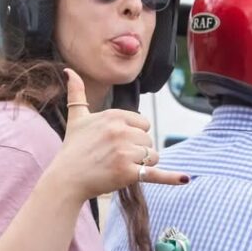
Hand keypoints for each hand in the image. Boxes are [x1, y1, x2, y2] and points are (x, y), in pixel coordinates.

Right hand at [47, 69, 187, 200]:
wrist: (66, 179)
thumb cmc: (73, 148)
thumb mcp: (77, 117)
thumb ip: (77, 92)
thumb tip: (68, 71)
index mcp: (114, 115)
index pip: (144, 124)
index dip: (133, 135)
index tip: (115, 142)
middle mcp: (120, 131)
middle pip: (148, 141)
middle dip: (137, 151)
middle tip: (114, 157)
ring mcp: (125, 153)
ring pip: (152, 157)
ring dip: (141, 164)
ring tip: (119, 167)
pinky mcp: (127, 173)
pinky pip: (155, 173)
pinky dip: (171, 177)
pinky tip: (185, 178)